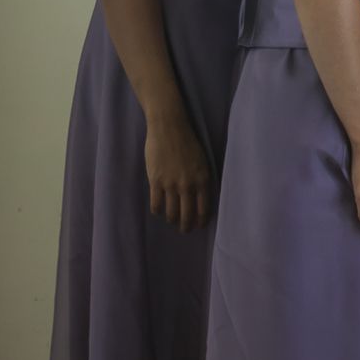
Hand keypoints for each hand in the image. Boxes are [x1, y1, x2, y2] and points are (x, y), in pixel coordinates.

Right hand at [144, 114, 211, 232]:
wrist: (169, 129)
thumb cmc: (188, 143)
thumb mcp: (203, 162)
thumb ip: (202, 180)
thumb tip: (201, 197)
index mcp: (203, 180)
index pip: (204, 208)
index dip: (201, 220)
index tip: (199, 226)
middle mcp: (188, 185)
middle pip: (188, 214)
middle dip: (187, 226)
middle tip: (185, 231)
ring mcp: (171, 184)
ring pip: (171, 212)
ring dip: (172, 220)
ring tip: (172, 222)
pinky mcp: (156, 181)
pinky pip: (156, 204)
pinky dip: (158, 211)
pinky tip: (159, 212)